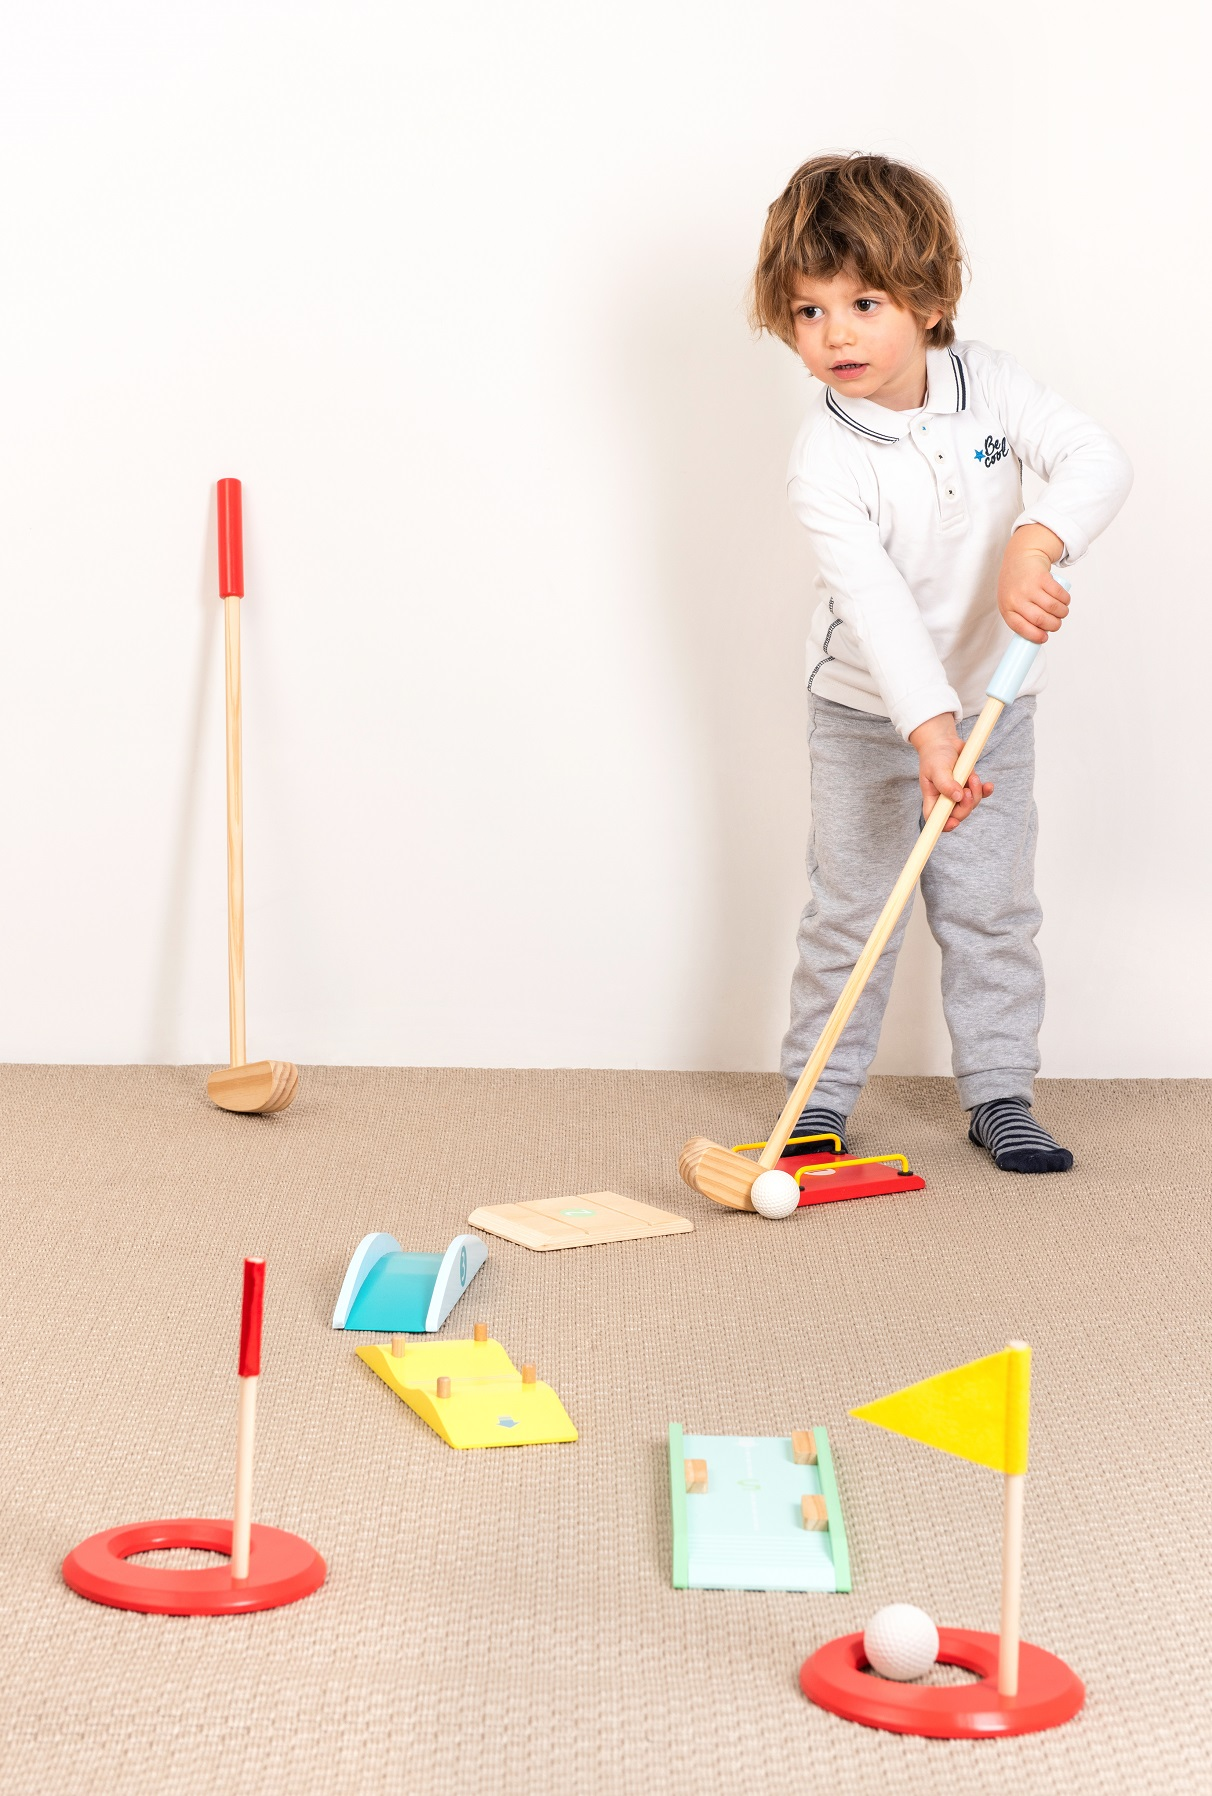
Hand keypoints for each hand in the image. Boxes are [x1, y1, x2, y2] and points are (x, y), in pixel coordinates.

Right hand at [908, 713, 991, 831]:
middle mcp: (945, 799)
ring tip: (973, 777)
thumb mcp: (937, 768)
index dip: (944, 825)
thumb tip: (958, 798)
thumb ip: (946, 784)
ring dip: (976, 793)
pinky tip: (988, 785)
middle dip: (966, 806)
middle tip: (968, 790)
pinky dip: (986, 791)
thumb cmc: (935, 755)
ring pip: (971, 804)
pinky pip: (981, 794)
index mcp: (932, 798)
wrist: (945, 741)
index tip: (954, 823)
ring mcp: (958, 793)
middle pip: (957, 814)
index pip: (935, 818)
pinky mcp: (969, 785)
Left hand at [998, 523, 1068, 643]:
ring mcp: (1029, 587)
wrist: (1021, 557)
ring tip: (1062, 612)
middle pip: (1041, 620)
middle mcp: (1016, 598)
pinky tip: (1064, 600)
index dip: (1035, 636)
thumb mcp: (1011, 601)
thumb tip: (1039, 635)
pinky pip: (1059, 594)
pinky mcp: (1042, 577)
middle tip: (1057, 624)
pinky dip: (1065, 600)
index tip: (1044, 639)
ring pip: (1053, 608)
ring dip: (1062, 613)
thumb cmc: (1017, 584)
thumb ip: (1021, 617)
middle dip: (1054, 625)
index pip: (1021, 628)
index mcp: (1007, 608)